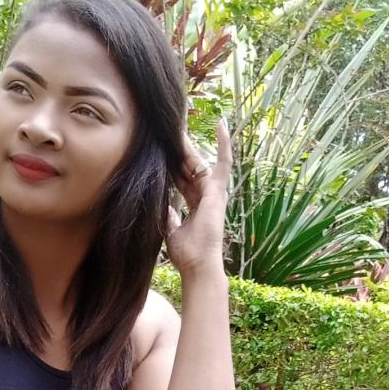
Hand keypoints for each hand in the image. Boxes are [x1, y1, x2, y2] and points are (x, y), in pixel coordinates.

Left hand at [165, 116, 230, 277]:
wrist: (198, 265)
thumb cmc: (187, 254)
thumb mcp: (172, 231)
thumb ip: (170, 217)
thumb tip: (165, 209)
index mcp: (195, 205)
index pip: (183, 179)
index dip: (174, 166)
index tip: (164, 152)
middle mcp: (206, 196)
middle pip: (190, 168)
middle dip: (180, 151)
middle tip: (168, 132)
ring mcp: (213, 193)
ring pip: (200, 163)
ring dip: (189, 146)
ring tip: (179, 125)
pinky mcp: (218, 192)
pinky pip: (224, 163)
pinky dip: (224, 145)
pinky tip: (221, 124)